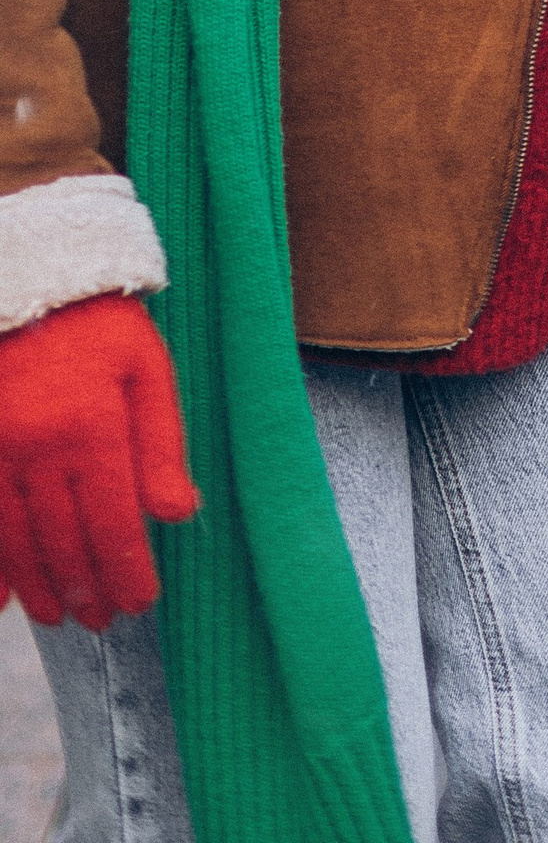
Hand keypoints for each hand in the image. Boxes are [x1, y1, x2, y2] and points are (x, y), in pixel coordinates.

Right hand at [0, 292, 196, 628]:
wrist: (30, 279)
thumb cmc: (98, 324)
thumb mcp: (146, 368)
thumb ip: (161, 442)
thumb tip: (178, 514)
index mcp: (92, 427)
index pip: (114, 523)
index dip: (127, 571)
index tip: (139, 602)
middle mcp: (37, 448)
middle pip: (64, 542)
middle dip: (87, 588)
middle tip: (102, 620)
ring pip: (17, 543)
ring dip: (40, 587)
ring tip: (60, 615)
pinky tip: (2, 599)